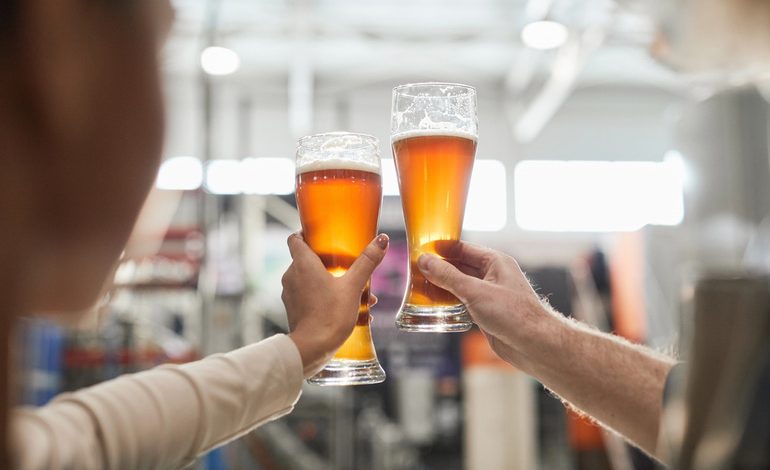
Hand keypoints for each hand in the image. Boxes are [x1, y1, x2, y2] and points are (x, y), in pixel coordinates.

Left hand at [282, 233, 388, 376]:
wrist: (312, 348)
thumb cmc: (330, 315)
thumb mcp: (353, 286)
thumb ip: (367, 262)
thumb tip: (382, 240)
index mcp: (302, 264)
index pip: (295, 238)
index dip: (306, 234)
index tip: (321, 236)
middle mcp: (292, 276)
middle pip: (307, 260)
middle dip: (328, 263)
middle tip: (347, 266)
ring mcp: (290, 294)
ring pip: (310, 280)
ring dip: (330, 282)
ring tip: (355, 293)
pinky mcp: (293, 310)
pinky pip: (309, 297)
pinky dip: (324, 298)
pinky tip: (347, 309)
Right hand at [417, 242, 554, 372]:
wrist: (534, 345)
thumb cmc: (513, 314)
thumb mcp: (475, 291)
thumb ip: (448, 276)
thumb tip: (425, 261)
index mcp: (495, 262)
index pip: (463, 249)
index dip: (442, 249)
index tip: (421, 249)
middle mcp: (493, 275)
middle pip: (460, 267)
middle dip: (439, 269)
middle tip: (414, 271)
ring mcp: (490, 294)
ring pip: (460, 285)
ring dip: (442, 287)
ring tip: (419, 287)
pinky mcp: (487, 312)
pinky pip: (464, 302)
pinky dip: (449, 302)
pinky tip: (435, 306)